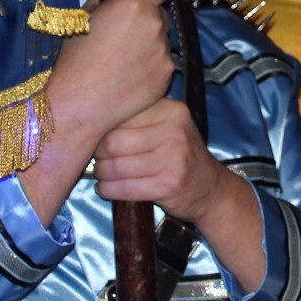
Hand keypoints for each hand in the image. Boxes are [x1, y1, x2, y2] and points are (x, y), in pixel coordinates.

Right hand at [49, 0, 174, 139]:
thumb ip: (106, 2)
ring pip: (162, 40)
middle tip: (124, 35)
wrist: (78, 102)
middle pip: (160, 13)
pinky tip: (129, 77)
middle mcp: (155, 25)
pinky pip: (162, 63)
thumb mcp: (82, 17)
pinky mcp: (166, 76)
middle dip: (146, 19)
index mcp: (134, 4)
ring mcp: (163, 52)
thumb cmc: (73, 59)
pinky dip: (150, 66)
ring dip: (149, 44)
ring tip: (122, 61)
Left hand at [94, 99, 266, 290]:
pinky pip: (124, 187)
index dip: (102, 128)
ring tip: (102, 174)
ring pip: (116, 166)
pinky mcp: (168, 184)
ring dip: (101, 174)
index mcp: (171, 110)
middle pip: (113, 141)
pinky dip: (108, 190)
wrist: (210, 189)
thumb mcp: (169, 127)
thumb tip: (90, 119)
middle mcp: (174, 131)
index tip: (97, 138)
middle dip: (98, 153)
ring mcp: (173, 159)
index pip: (121, 114)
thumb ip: (139, 118)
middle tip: (98, 159)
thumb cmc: (180, 155)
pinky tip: (107, 189)